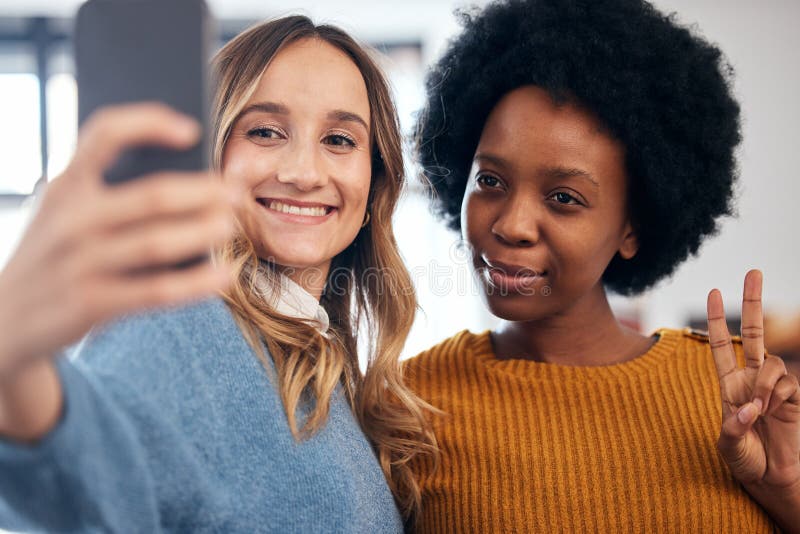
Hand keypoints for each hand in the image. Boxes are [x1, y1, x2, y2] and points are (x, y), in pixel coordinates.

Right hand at [0, 102, 235, 383]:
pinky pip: (155, 291)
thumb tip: (193, 182)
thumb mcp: (65, 215)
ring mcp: (80, 263)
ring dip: (204, 232)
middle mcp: (70, 219)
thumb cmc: (55, 256)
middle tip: (237, 191)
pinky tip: (224, 276)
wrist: (2, 320)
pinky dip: (195, 284)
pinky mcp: (91, 303)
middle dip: (203, 191)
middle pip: (152, 195)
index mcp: (66, 185)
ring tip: (233, 224)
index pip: (105, 133)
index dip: (150, 123)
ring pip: (158, 242)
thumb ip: (110, 194)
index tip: (192, 129)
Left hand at [707, 270, 799, 523]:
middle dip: (751, 302)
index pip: (721, 344)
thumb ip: (734, 427)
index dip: (716, 319)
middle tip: (753, 271)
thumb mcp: (728, 445)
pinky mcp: (793, 396)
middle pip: (752, 332)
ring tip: (760, 408)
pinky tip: (773, 409)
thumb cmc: (745, 460)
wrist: (771, 478)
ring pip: (771, 361)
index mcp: (728, 384)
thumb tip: (748, 407)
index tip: (712, 291)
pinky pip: (787, 382)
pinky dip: (778, 393)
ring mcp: (772, 385)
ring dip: (765, 381)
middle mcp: (750, 378)